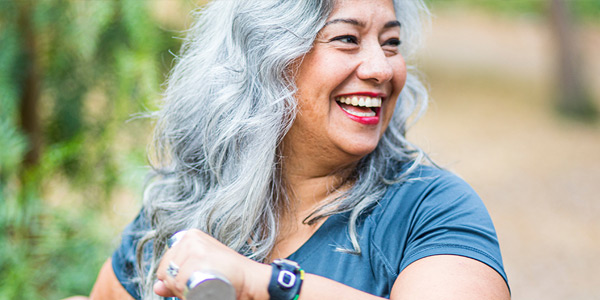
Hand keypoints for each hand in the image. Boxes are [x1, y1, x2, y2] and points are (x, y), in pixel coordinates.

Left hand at [154, 229, 268, 299]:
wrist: (250, 280)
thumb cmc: (227, 277)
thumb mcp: (199, 272)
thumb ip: (177, 278)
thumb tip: (157, 287)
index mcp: (189, 237)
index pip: (166, 263)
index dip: (174, 278)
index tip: (191, 282)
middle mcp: (190, 239)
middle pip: (166, 270)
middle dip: (176, 286)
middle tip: (198, 287)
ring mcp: (194, 247)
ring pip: (172, 279)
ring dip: (182, 291)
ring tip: (202, 287)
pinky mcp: (198, 256)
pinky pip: (179, 282)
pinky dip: (185, 292)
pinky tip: (200, 289)